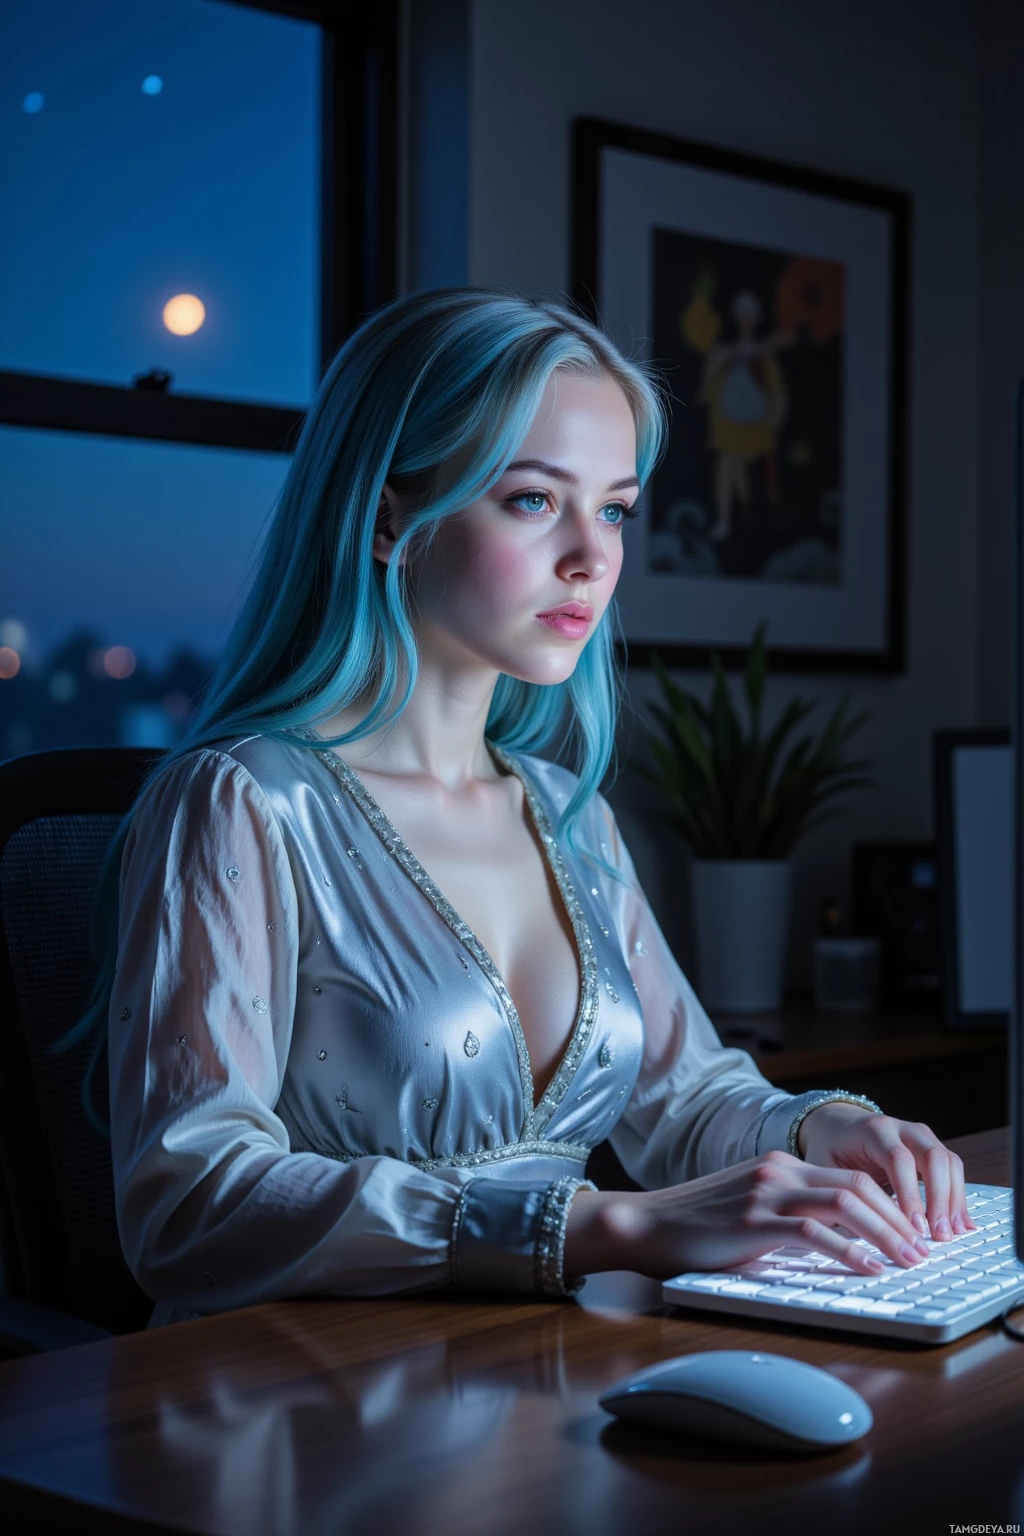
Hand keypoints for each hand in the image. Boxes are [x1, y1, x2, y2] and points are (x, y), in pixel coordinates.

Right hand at [563, 1150, 933, 1281]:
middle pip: (858, 1185)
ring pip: (845, 1203)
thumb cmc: (695, 1224)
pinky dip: (849, 1251)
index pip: (851, 1175)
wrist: (647, 1223)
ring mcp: (766, 1193)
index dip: (889, 1204)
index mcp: (779, 1163)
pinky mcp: (755, 1221)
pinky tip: (867, 1269)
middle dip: (899, 1218)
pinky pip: (814, 1232)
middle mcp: (778, 1170)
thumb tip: (836, 1242)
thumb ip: (788, 1214)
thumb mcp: (749, 1208)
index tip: (911, 1233)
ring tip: (906, 1261)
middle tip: (921, 1250)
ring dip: (885, 1234)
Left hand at [795, 1102, 977, 1241]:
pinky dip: (958, 1196)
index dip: (910, 1194)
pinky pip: (952, 1169)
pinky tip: (960, 1223)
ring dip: (955, 1199)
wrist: (837, 1125)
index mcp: (873, 1130)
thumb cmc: (829, 1150)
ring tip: (954, 1233)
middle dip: (940, 1198)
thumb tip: (854, 1238)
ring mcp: (920, 1135)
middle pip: (933, 1157)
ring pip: (949, 1162)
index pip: (898, 1159)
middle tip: (940, 1235)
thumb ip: (840, 1194)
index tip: (916, 1227)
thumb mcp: (824, 1168)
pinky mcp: (930, 1147)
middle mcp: (901, 1128)